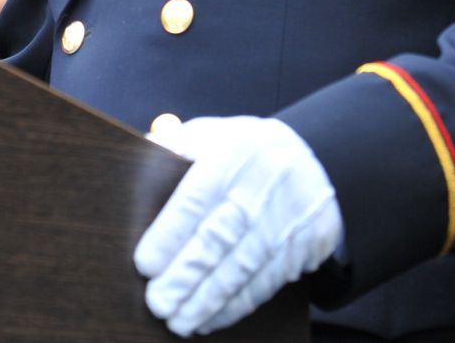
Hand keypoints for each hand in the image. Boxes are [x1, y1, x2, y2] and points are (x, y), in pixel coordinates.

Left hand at [135, 115, 343, 335]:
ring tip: (180, 320)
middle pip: (219, 237)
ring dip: (208, 300)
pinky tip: (211, 317)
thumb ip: (175, 147)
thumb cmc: (243, 153)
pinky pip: (267, 280)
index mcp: (234, 152)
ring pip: (243, 266)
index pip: (196, 198)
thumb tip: (142, 161)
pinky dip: (237, 304)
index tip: (145, 266)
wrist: (313, 159)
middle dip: (185, 276)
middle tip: (158, 303)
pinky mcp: (309, 243)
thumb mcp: (211, 134)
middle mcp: (264, 184)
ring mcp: (290, 215)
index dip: (170, 235)